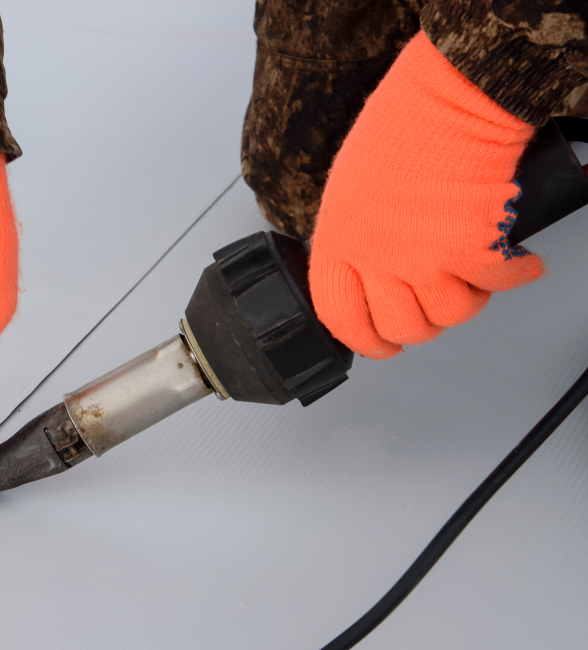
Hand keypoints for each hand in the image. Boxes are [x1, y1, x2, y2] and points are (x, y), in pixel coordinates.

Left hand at [309, 33, 542, 359]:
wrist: (449, 99)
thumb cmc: (402, 128)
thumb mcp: (350, 189)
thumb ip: (355, 236)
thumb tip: (368, 270)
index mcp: (338, 242)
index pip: (339, 315)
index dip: (363, 339)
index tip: (380, 344)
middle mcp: (377, 259)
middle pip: (400, 328)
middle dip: (422, 327)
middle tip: (434, 311)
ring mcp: (425, 260)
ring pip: (450, 316)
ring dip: (468, 301)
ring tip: (472, 275)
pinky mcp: (472, 252)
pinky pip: (498, 286)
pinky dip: (517, 275)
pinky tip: (518, 262)